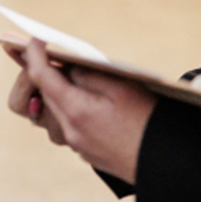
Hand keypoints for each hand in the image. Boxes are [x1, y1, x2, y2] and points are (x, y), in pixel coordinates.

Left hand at [8, 39, 156, 184]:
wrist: (166, 164)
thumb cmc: (149, 122)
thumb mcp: (122, 87)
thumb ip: (88, 73)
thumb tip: (66, 66)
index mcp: (76, 110)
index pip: (41, 76)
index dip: (34, 54)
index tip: (35, 38)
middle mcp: (70, 130)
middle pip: (44, 93)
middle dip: (44, 71)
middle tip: (52, 53)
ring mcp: (77, 143)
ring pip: (54, 110)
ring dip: (58, 91)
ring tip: (72, 75)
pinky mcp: (86, 151)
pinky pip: (68, 124)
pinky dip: (71, 108)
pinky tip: (88, 100)